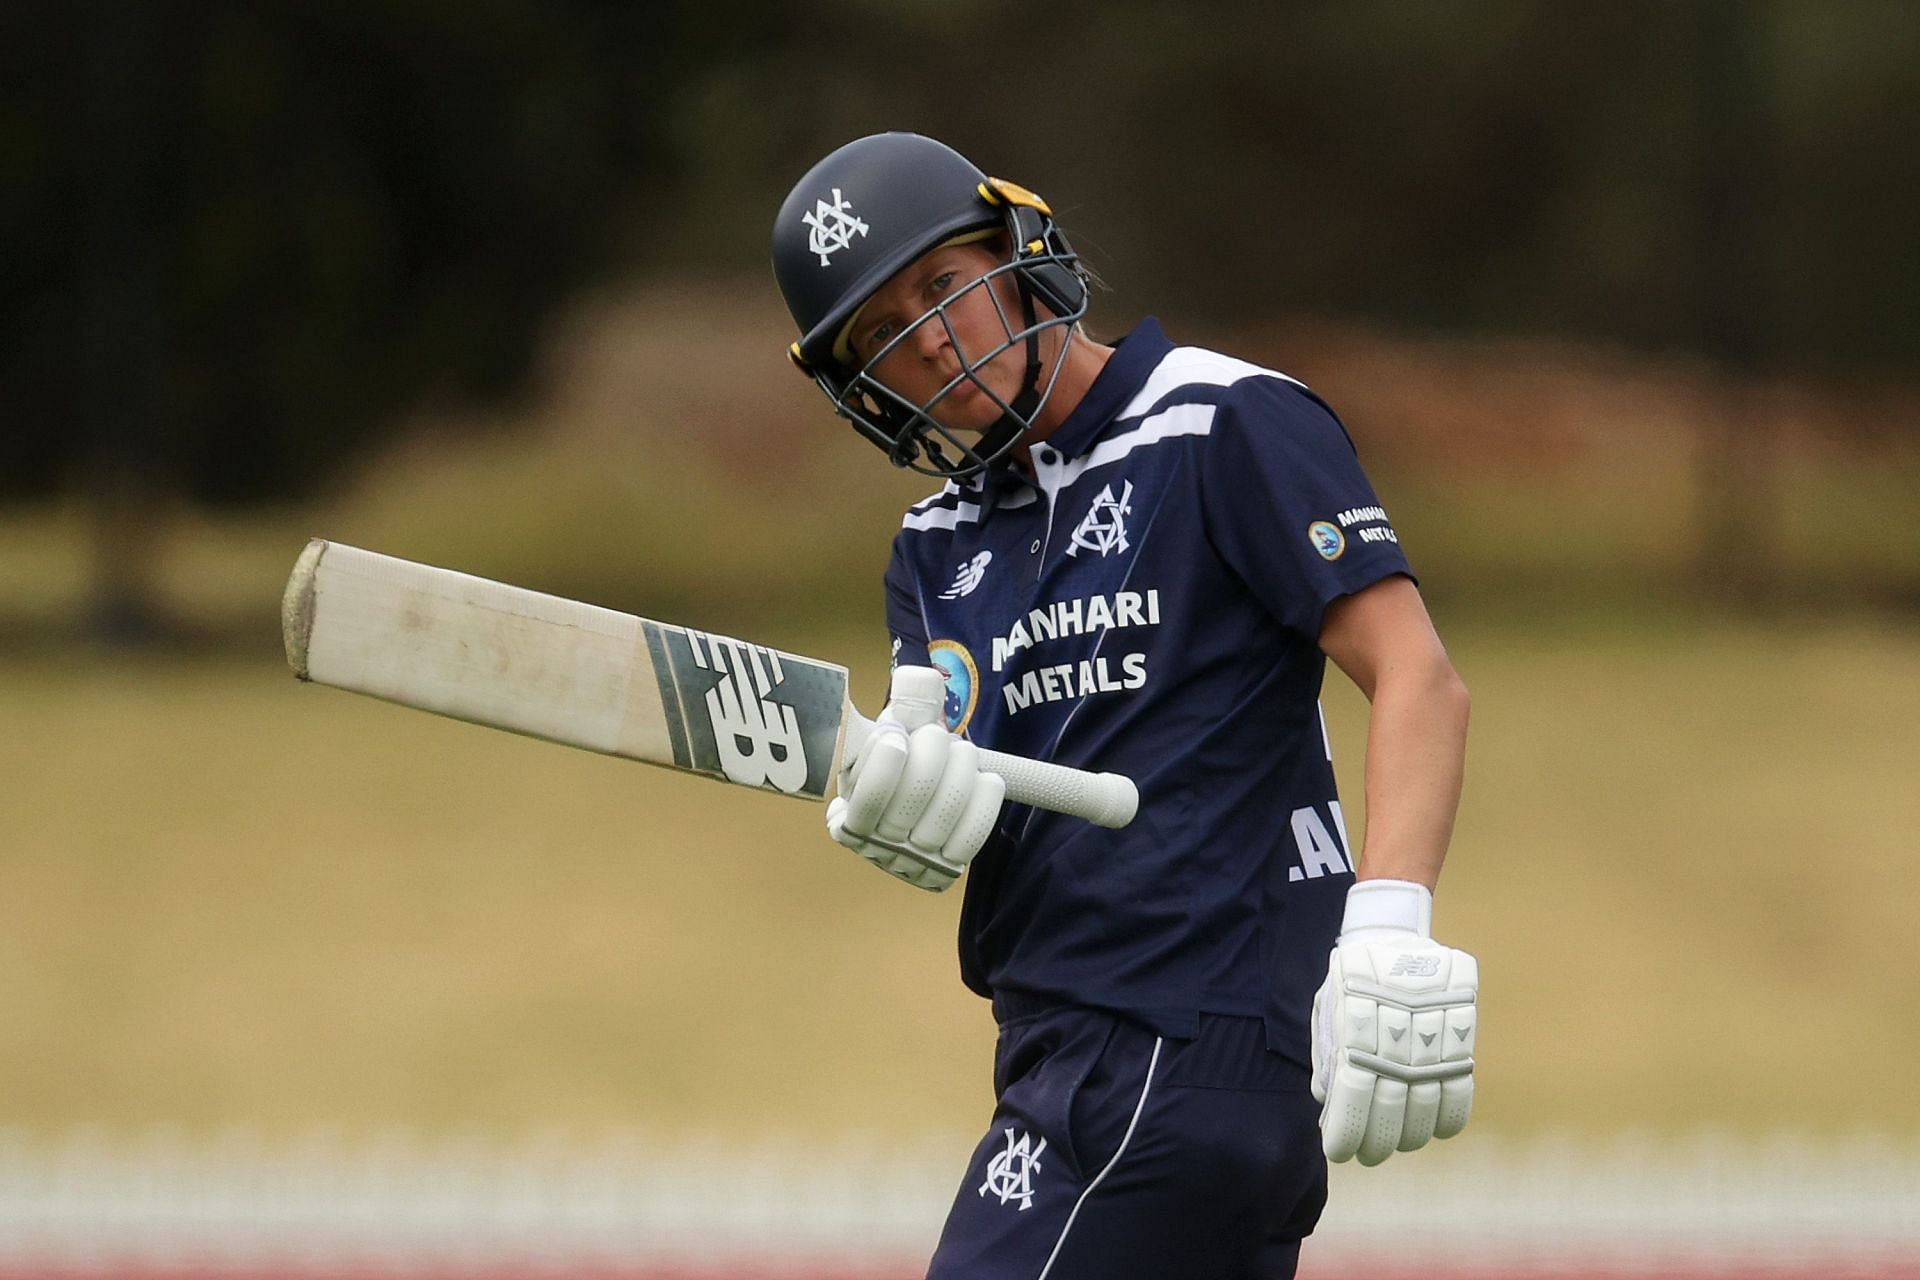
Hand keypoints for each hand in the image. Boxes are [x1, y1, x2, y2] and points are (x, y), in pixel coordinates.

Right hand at [823, 669, 1005, 890]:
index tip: (896, 735)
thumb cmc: (900, 764)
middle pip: (914, 796)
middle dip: (933, 751)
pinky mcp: (947, 868)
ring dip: (962, 767)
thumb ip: (903, 708)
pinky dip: (984, 799)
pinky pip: (973, 835)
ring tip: (961, 752)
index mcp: (847, 816)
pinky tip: (984, 780)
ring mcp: (913, 861)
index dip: (887, 760)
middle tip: (936, 735)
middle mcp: (877, 845)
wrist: (915, 810)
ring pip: (948, 810)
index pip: (868, 795)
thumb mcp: (891, 734)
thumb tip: (920, 680)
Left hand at [1311, 879, 1476, 1164]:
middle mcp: (1396, 1032)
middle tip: (1370, 1157)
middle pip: (1391, 1105)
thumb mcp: (1328, 1009)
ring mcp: (1432, 1031)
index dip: (1348, 1131)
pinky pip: (1462, 1083)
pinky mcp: (1461, 1027)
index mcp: (1356, 1026)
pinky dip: (1451, 1115)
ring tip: (1400, 1144)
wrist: (1392, 931)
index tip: (1341, 1154)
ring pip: (1428, 1101)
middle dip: (1378, 1141)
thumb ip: (1328, 1057)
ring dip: (1412, 1134)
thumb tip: (1329, 1107)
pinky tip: (1438, 1131)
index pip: (1354, 1095)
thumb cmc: (1351, 979)